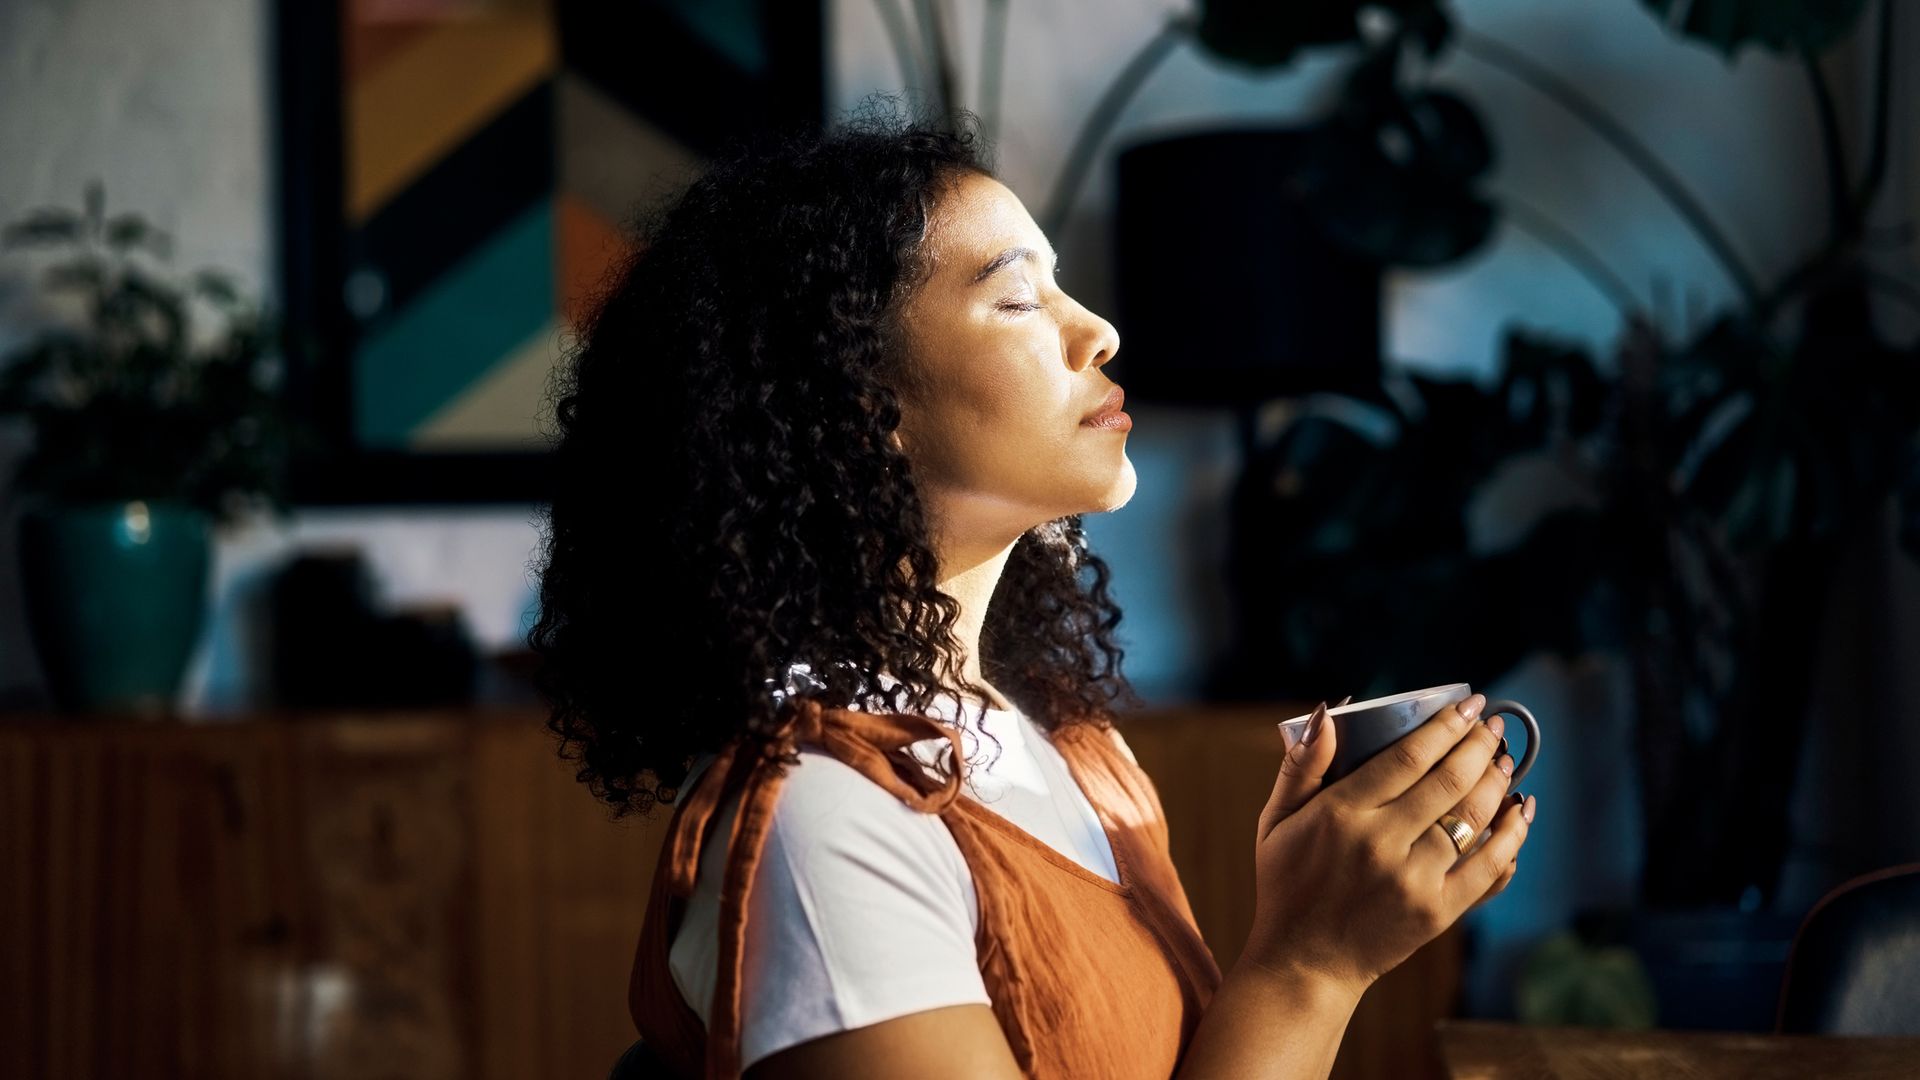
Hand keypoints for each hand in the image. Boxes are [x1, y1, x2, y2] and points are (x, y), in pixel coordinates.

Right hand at [1243, 695, 1535, 995]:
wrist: (1304, 962)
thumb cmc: (1288, 885)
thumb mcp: (1276, 821)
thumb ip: (1300, 767)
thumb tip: (1327, 714)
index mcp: (1340, 814)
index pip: (1407, 756)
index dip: (1445, 726)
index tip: (1469, 705)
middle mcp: (1380, 844)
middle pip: (1448, 781)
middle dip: (1479, 746)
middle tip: (1492, 726)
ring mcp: (1412, 881)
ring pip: (1471, 819)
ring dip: (1497, 783)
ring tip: (1506, 760)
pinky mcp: (1436, 913)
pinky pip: (1487, 868)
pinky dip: (1510, 837)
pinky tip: (1520, 812)